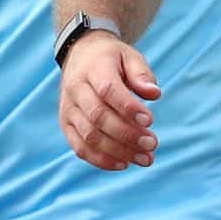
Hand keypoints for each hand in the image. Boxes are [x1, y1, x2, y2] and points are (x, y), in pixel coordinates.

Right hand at [58, 33, 160, 170]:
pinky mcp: (66, 124)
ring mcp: (68, 109)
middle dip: (127, 135)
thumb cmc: (111, 59)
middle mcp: (75, 89)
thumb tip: (154, 94)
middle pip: (98, 117)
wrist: (80, 55)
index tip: (150, 121)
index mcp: (92, 68)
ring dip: (118, 151)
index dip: (128, 108)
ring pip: (90, 136)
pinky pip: (79, 147)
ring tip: (145, 158)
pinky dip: (101, 160)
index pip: (107, 90)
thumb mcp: (129, 57)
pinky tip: (123, 164)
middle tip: (152, 144)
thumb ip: (141, 74)